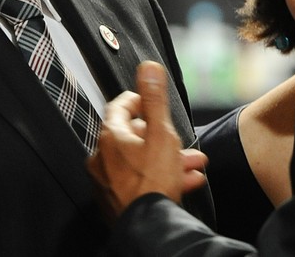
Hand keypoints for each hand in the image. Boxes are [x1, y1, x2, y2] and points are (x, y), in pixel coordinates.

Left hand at [87, 61, 207, 218]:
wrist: (148, 227)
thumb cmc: (153, 182)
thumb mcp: (161, 133)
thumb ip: (155, 99)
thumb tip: (148, 67)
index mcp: (110, 137)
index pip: (120, 106)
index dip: (139, 100)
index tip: (151, 102)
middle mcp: (102, 157)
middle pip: (133, 137)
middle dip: (163, 136)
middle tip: (181, 141)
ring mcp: (107, 181)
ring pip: (140, 162)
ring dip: (167, 159)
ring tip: (192, 164)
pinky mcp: (115, 200)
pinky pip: (138, 182)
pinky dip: (159, 178)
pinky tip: (184, 182)